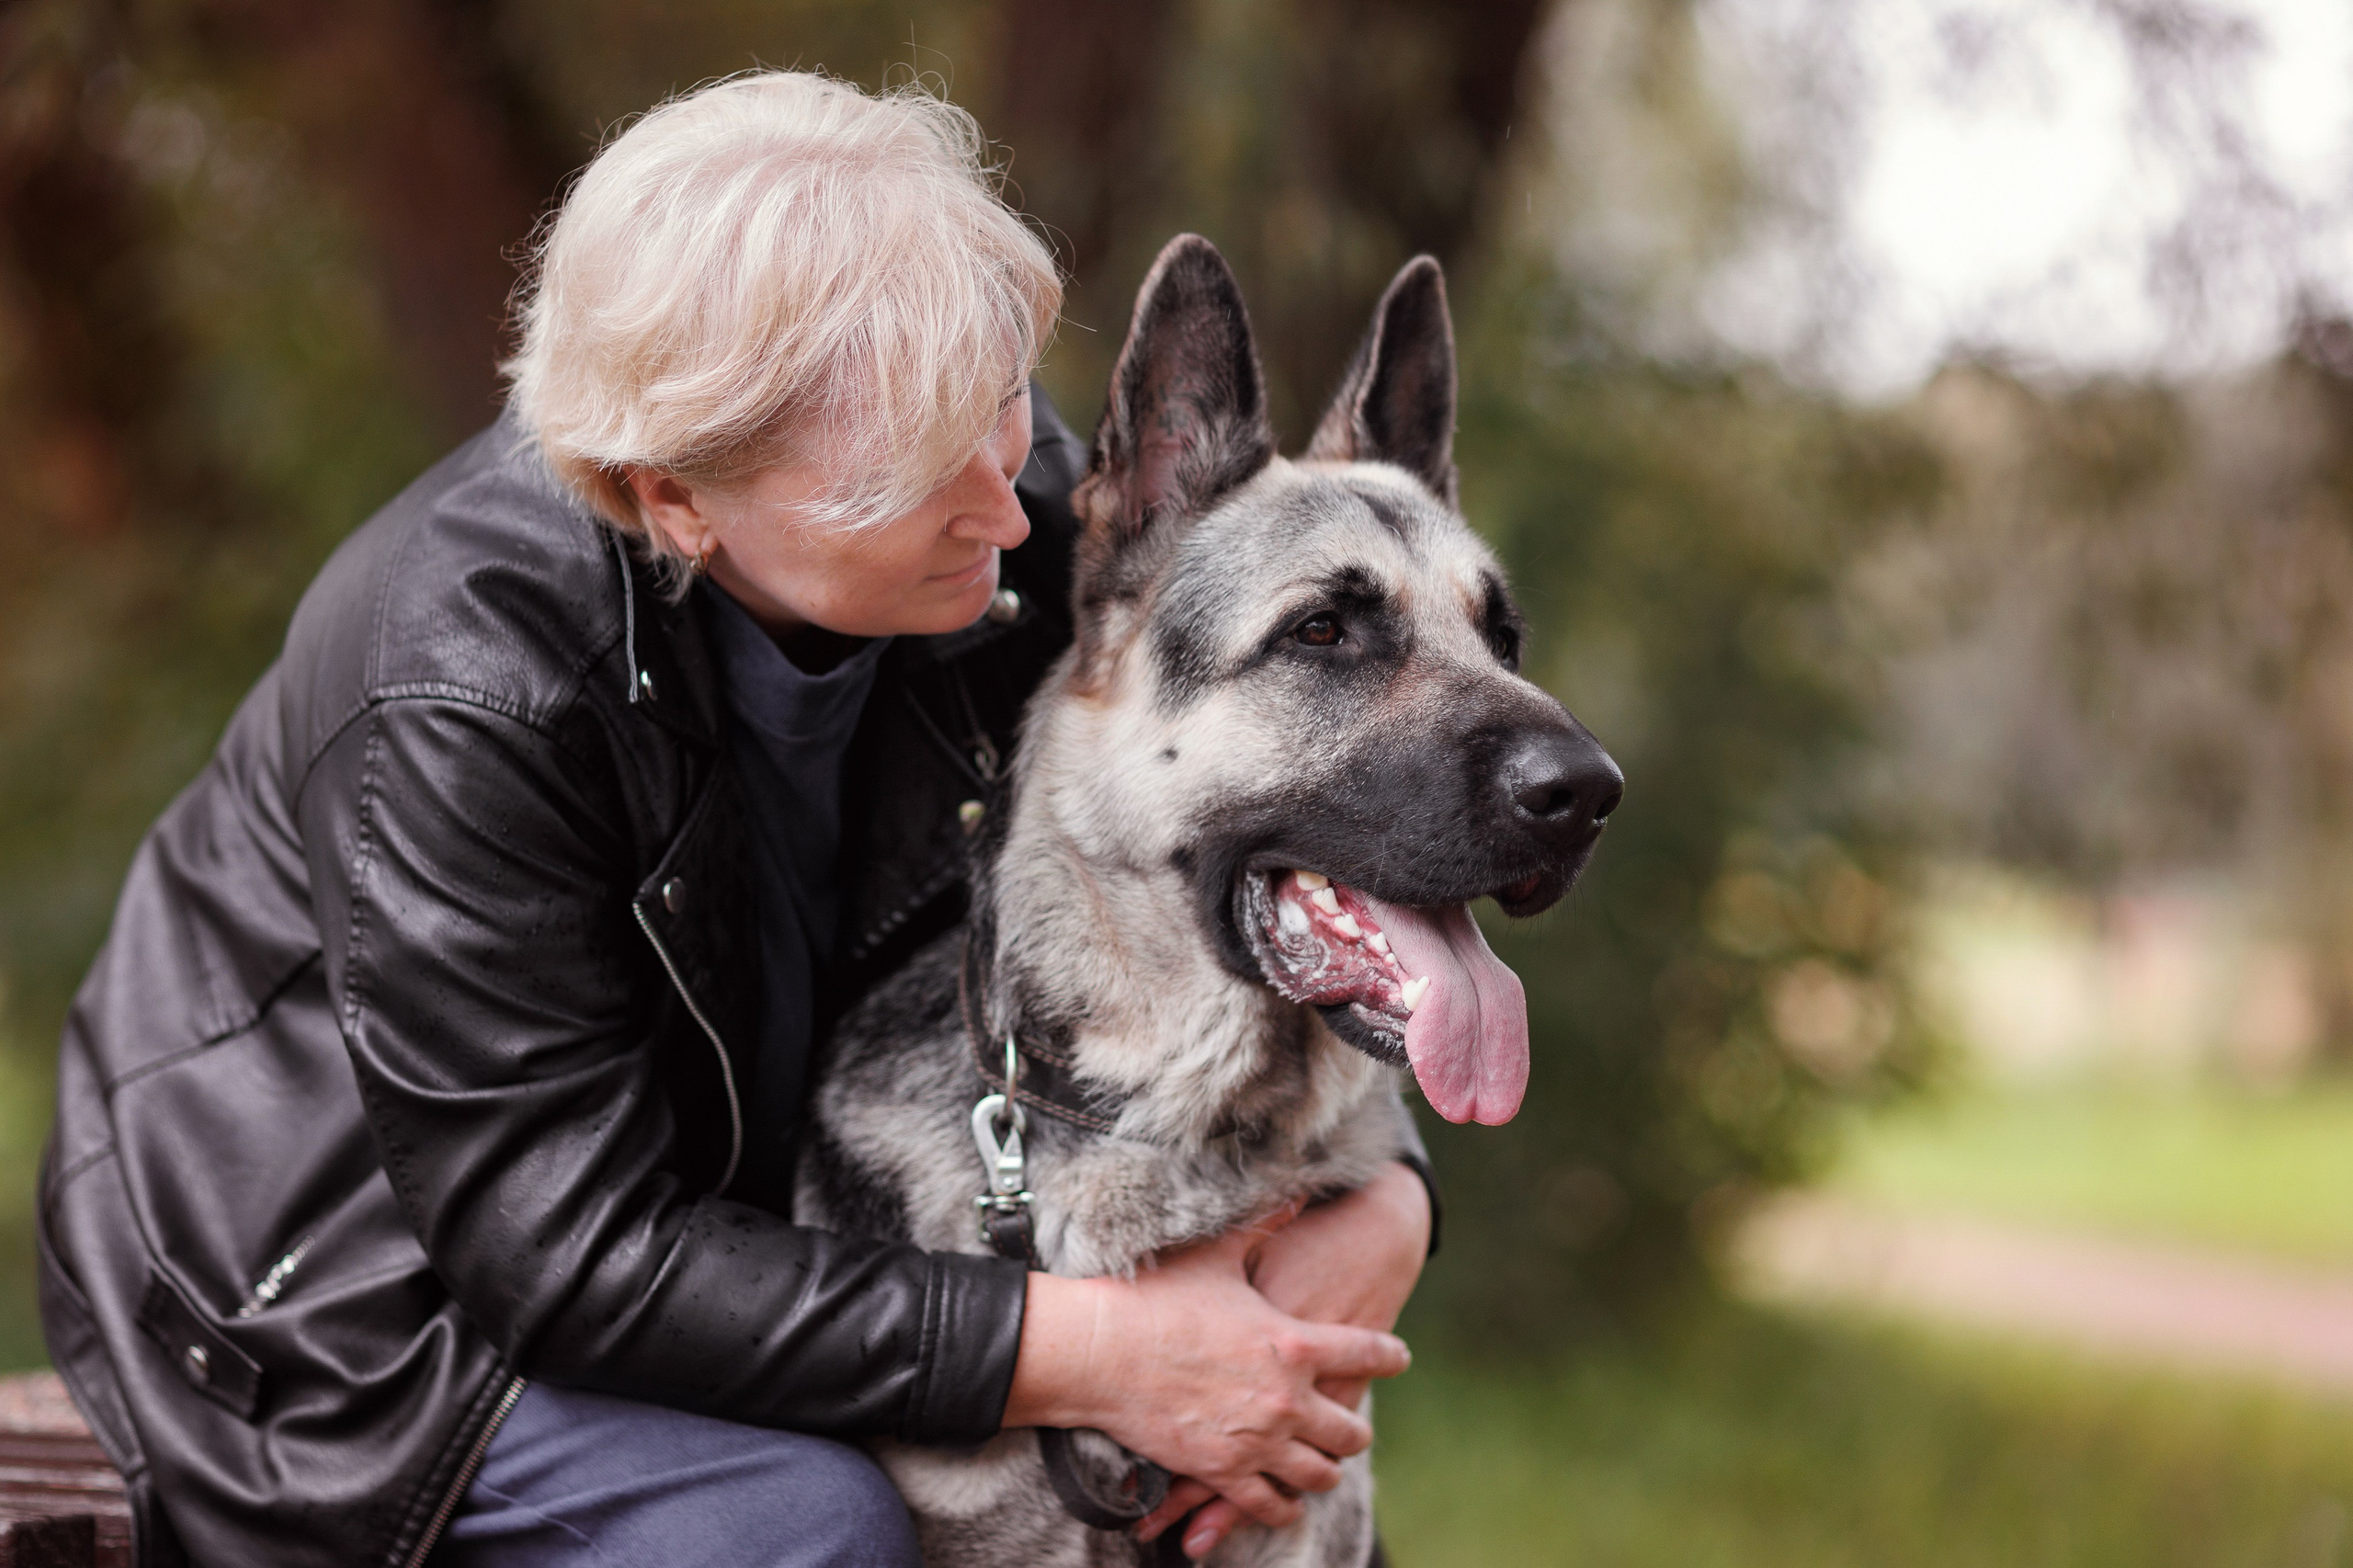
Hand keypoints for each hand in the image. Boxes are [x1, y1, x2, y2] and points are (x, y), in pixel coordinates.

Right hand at [1002, 1223, 1410, 1529]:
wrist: (1098, 1352)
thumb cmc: (1155, 1296)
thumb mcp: (1217, 1255)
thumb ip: (1264, 1225)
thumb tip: (1297, 1189)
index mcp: (1294, 1343)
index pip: (1368, 1354)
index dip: (1390, 1356)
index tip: (1399, 1358)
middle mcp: (1287, 1399)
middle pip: (1352, 1430)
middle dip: (1355, 1428)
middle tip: (1353, 1425)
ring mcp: (1257, 1440)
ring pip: (1318, 1473)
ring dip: (1323, 1468)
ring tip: (1322, 1463)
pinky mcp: (1222, 1471)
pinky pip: (1269, 1504)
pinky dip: (1281, 1505)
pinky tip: (1284, 1500)